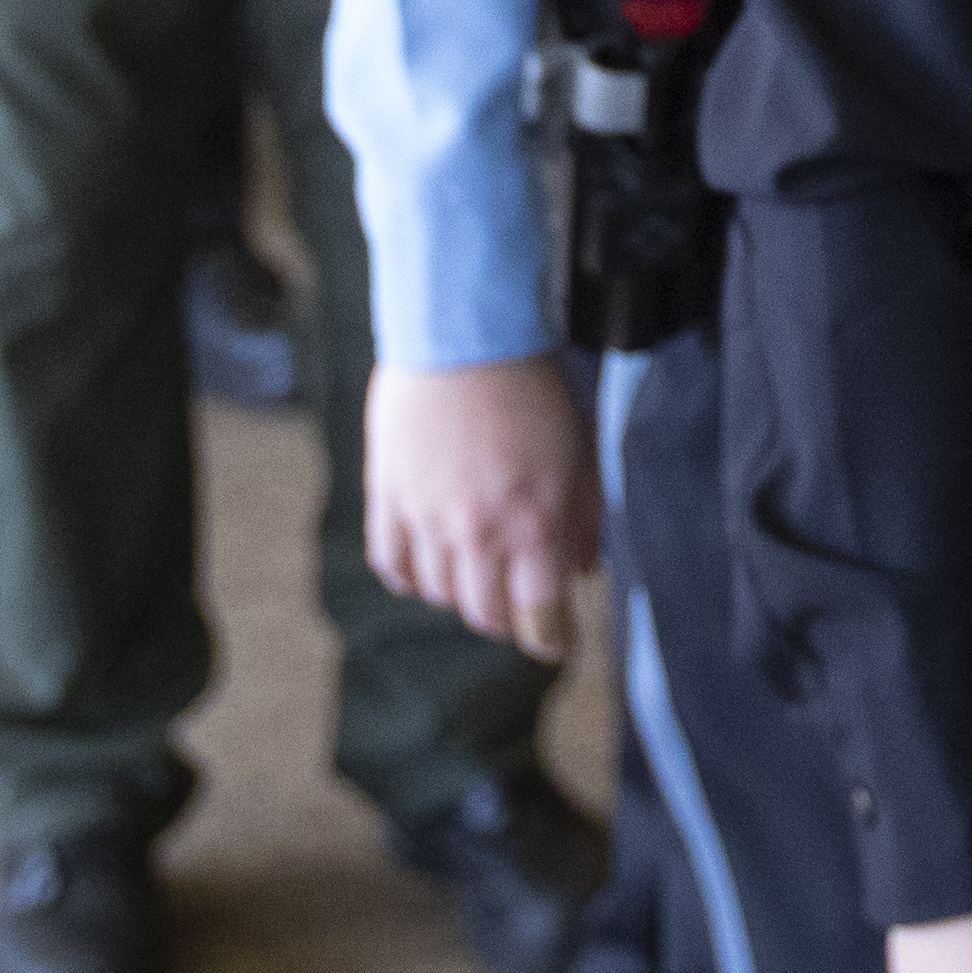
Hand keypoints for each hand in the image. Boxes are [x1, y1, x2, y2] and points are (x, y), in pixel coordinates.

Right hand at [364, 358, 598, 661]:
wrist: (462, 332)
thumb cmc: (530, 388)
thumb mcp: (579, 453)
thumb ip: (584, 520)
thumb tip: (583, 572)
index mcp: (534, 524)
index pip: (541, 622)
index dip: (554, 640)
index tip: (557, 639)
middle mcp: (478, 532)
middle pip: (488, 618)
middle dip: (511, 618)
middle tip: (519, 597)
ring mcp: (427, 518)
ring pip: (441, 596)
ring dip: (463, 592)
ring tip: (478, 564)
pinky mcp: (387, 498)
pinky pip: (393, 566)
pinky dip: (411, 575)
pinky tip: (429, 559)